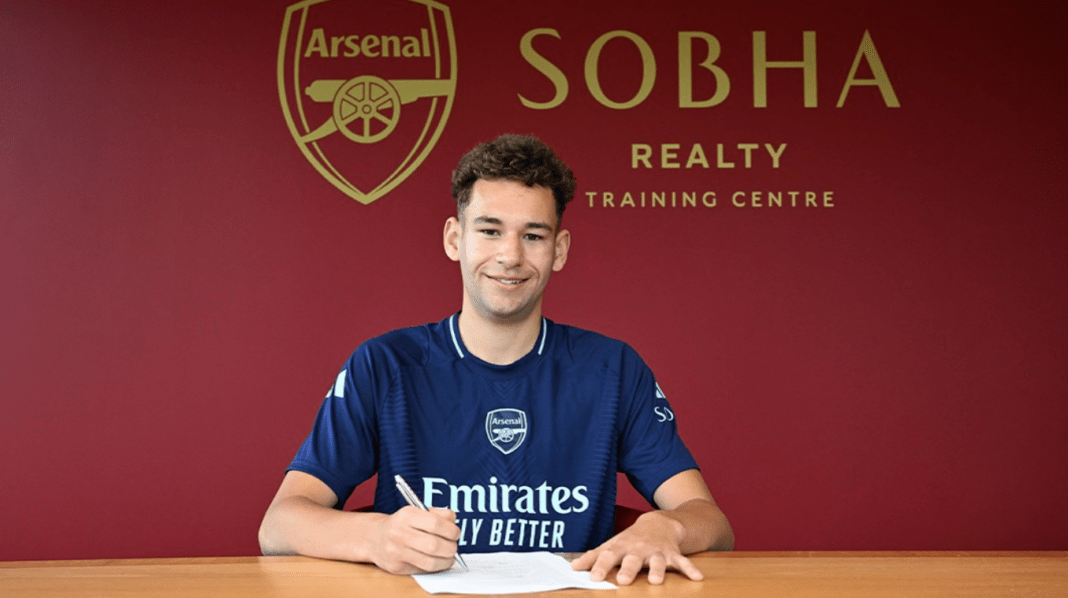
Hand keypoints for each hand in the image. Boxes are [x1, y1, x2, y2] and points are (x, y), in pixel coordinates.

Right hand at [370, 506, 459, 574]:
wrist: (374, 538)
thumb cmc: (401, 524)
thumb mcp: (417, 512)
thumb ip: (438, 514)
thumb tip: (454, 521)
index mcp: (406, 515)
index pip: (435, 523)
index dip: (451, 530)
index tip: (456, 533)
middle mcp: (399, 533)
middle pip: (434, 545)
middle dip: (451, 548)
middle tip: (454, 547)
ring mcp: (396, 552)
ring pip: (430, 562)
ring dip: (446, 561)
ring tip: (449, 557)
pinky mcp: (396, 567)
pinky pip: (423, 570)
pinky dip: (435, 567)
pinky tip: (437, 561)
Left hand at [570, 511, 703, 584]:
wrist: (659, 523)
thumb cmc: (630, 540)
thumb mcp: (612, 545)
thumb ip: (593, 557)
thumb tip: (572, 567)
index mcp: (621, 548)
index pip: (608, 556)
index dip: (600, 566)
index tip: (593, 577)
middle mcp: (639, 549)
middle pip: (633, 560)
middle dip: (629, 569)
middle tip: (623, 581)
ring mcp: (657, 552)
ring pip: (658, 562)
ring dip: (657, 570)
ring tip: (656, 581)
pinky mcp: (673, 555)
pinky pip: (683, 563)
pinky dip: (690, 569)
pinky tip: (697, 577)